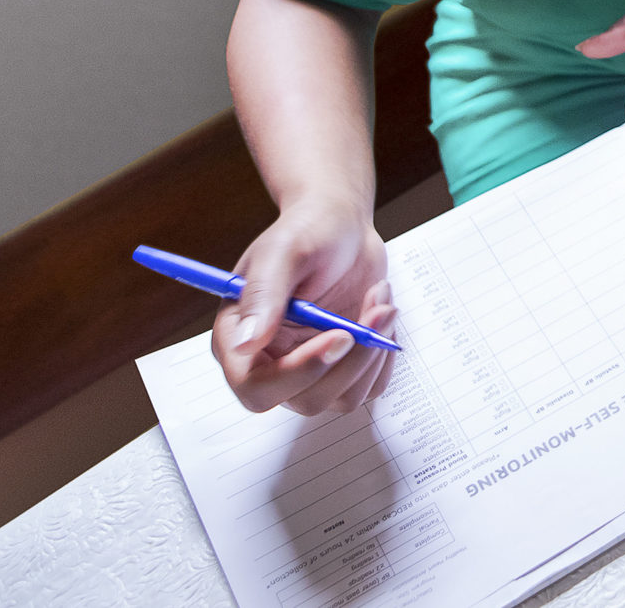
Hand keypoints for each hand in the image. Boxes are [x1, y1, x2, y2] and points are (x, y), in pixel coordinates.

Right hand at [214, 195, 396, 415]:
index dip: (298, 373)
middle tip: (376, 310)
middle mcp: (272, 364)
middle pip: (307, 400)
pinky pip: (371, 386)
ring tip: (378, 299)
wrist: (341, 225)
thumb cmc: (307, 230)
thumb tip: (245, 343)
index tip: (340, 335)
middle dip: (351, 360)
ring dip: (373, 351)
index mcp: (240, 340)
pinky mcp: (344, 367)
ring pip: (345, 398)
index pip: (256, 388)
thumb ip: (264, 295)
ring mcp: (310, 369)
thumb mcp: (283, 252)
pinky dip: (384, 353)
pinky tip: (379, 312)